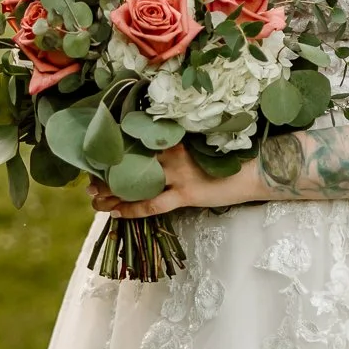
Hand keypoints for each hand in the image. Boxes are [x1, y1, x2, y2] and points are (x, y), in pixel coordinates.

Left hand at [89, 142, 262, 219]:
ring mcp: (179, 173)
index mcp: (177, 135)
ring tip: (93, 198)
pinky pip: (151, 204)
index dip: (116, 146)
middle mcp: (174, 152)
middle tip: (89, 177)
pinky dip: (131, 209)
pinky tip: (115, 213)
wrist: (259, 168)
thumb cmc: (234, 153)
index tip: (100, 150)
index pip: (138, 139)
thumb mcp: (204, 141)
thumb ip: (181, 141)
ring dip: (111, 190)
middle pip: (130, 159)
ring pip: (135, 182)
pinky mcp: (186, 194)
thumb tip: (158, 144)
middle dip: (107, 170)